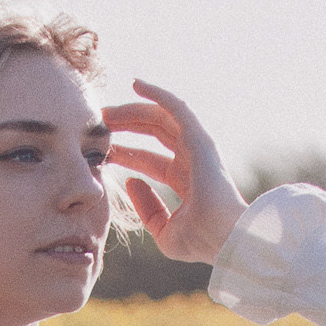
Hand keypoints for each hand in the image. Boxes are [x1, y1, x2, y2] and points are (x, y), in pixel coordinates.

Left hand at [101, 80, 247, 265]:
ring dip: (133, 110)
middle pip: (154, 134)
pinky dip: (157, 94)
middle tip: (101, 122)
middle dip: (127, 125)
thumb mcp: (163, 231)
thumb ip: (147, 209)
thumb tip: (131, 181)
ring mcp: (197, 147)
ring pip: (161, 118)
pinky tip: (136, 85)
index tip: (103, 151)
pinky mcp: (198, 137)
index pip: (150, 161)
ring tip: (108, 111)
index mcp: (185, 182)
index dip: (126, 153)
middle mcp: (192, 160)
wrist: (224, 237)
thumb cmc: (201, 240)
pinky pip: (175, 107)